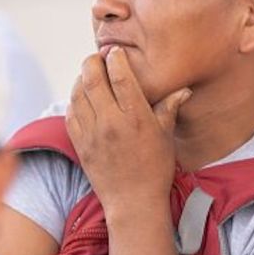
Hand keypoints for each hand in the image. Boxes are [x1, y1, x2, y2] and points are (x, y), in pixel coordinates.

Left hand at [66, 47, 190, 213]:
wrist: (134, 202)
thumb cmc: (155, 169)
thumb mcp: (166, 136)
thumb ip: (169, 108)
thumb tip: (183, 89)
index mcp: (136, 116)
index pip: (120, 75)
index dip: (115, 58)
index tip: (115, 52)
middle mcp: (111, 122)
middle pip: (92, 78)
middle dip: (92, 62)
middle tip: (97, 58)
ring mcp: (92, 133)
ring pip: (77, 93)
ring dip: (81, 79)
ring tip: (88, 75)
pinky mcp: (80, 145)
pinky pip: (70, 114)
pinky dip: (74, 101)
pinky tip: (81, 98)